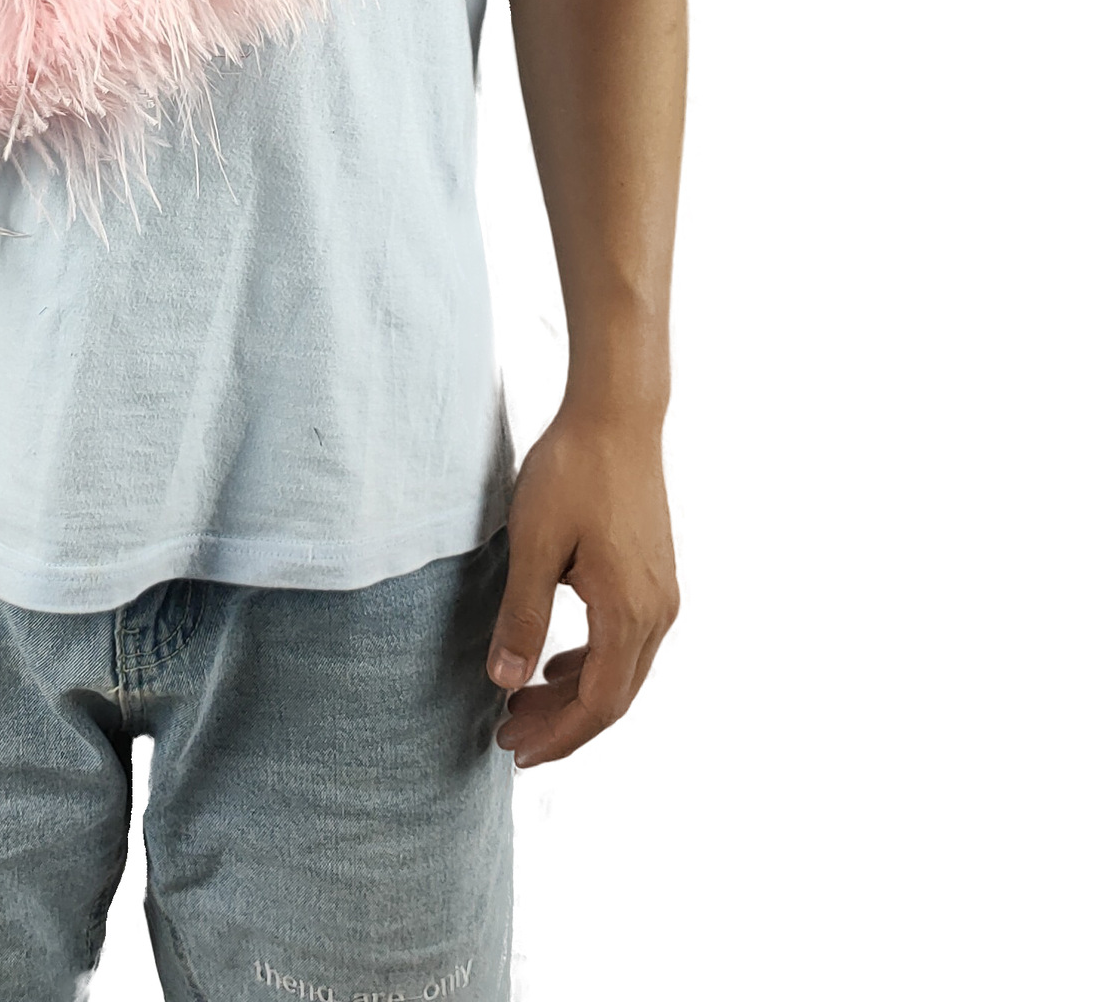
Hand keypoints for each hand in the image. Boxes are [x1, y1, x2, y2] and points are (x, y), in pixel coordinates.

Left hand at [485, 400, 679, 765]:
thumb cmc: (571, 471)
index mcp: (629, 611)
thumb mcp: (534, 543)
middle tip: (507, 739)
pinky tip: (555, 663)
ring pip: (622, 671)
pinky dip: (590, 664)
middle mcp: (657, 612)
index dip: (558, 736)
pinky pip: (627, 642)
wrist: (616, 415)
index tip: (514, 751)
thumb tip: (505, 683)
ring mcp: (662, 594)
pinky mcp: (655, 576)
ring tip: (521, 706)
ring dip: (573, 695)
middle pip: (614, 696)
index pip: (598, 703)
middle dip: (561, 725)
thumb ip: (522, 616)